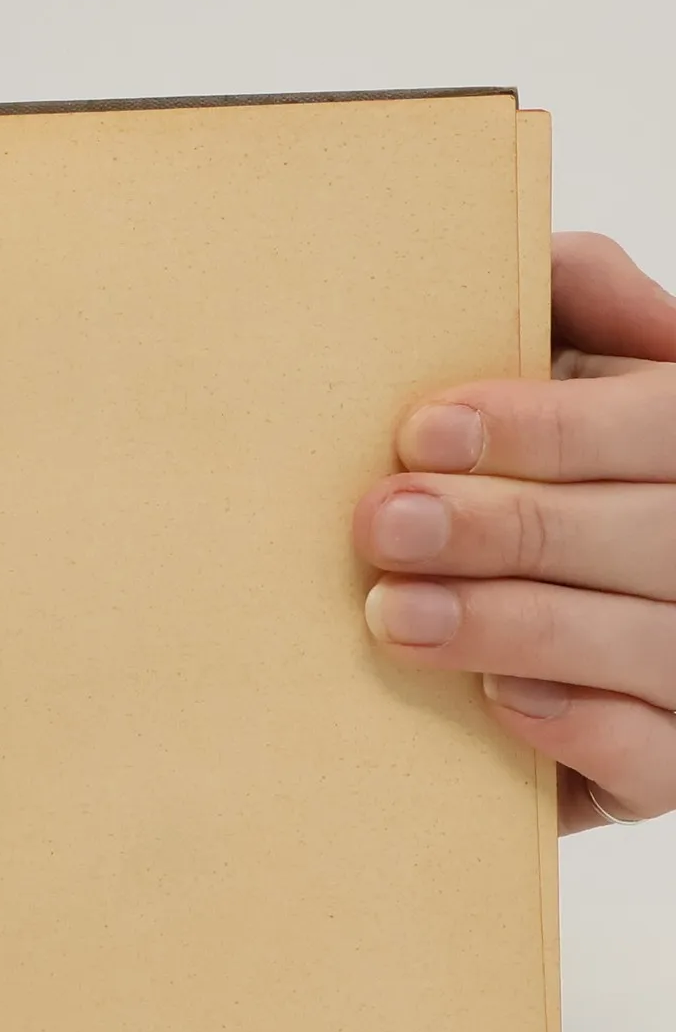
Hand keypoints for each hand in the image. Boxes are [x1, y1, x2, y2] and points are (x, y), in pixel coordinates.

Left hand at [353, 232, 675, 830]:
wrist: (504, 637)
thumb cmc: (531, 484)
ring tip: (393, 615)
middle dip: (510, 527)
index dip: (552, 428)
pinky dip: (585, 729)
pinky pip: (660, 759)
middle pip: (656, 535)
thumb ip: (570, 306)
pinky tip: (500, 700)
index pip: (664, 423)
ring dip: (516, 626)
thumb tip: (550, 267)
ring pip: (654, 644)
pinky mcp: (675, 763)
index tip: (422, 431)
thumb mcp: (558, 380)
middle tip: (384, 524)